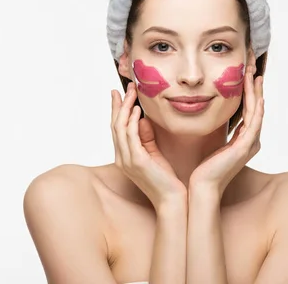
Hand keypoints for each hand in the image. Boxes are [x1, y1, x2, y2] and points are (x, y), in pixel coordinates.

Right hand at [111, 82, 186, 210]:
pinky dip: (133, 121)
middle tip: (125, 87)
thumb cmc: (166, 180)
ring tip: (132, 93)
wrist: (172, 200)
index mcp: (124, 157)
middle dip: (120, 104)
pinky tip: (138, 110)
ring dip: (126, 108)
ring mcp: (126, 160)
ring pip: (120, 128)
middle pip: (115, 125)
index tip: (119, 93)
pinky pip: (131, 136)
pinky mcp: (136, 162)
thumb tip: (144, 119)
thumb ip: (147, 138)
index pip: (117, 128)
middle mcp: (121, 158)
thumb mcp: (154, 154)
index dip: (117, 110)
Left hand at [189, 50, 264, 198]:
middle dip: (254, 84)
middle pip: (256, 106)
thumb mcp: (210, 143)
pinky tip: (256, 92)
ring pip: (257, 109)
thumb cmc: (202, 168)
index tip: (245, 71)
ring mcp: (250, 143)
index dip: (248, 89)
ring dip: (256, 90)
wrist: (201, 188)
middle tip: (252, 64)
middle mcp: (250, 140)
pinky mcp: (245, 147)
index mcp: (243, 140)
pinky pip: (254, 120)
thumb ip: (213, 129)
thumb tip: (204, 111)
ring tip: (254, 71)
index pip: (248, 108)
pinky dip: (256, 105)